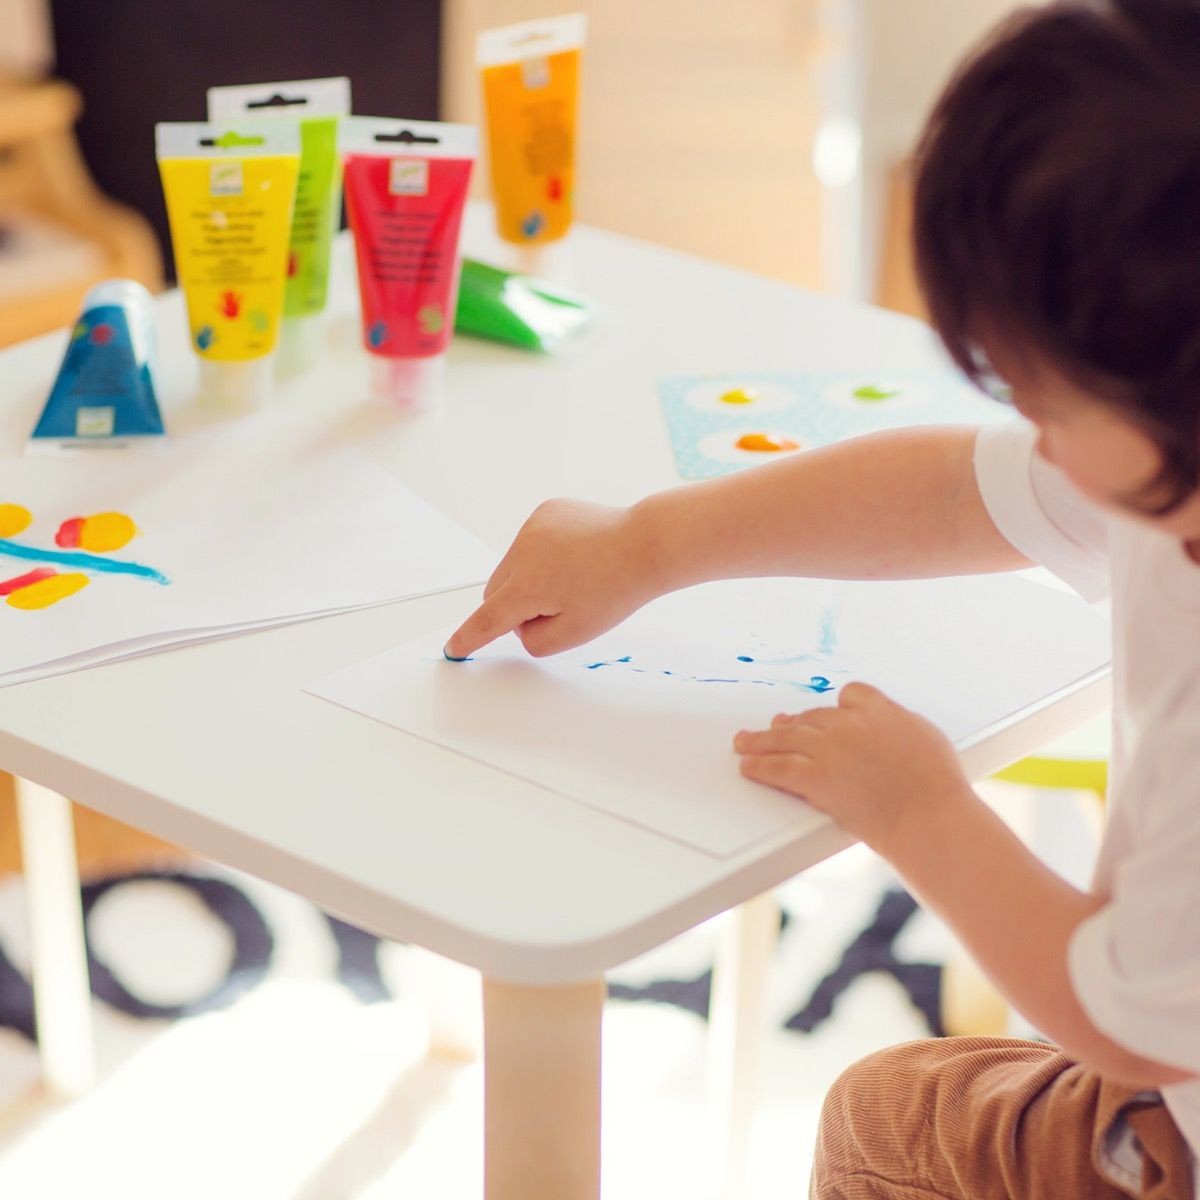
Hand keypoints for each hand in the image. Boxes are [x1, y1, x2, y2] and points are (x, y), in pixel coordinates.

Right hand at [445, 499, 660, 658]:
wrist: (645, 545)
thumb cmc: (616, 590)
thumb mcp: (574, 633)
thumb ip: (534, 640)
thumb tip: (517, 625)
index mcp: (527, 588)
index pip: (488, 620)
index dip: (469, 637)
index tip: (453, 648)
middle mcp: (521, 553)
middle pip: (496, 591)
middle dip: (513, 606)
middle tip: (556, 608)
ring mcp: (532, 527)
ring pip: (511, 565)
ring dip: (529, 578)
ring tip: (573, 577)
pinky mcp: (545, 511)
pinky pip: (529, 542)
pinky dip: (542, 553)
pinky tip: (575, 555)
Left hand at [733, 682, 972, 855]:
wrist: (927, 815)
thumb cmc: (937, 784)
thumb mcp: (926, 735)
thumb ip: (898, 723)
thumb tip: (890, 723)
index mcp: (878, 709)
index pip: (849, 695)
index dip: (838, 708)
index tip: (831, 714)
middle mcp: (848, 723)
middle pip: (813, 716)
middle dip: (796, 723)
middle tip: (779, 727)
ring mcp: (828, 748)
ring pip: (786, 737)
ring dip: (761, 739)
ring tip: (744, 741)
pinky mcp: (815, 776)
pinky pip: (778, 766)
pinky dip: (759, 765)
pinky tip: (748, 766)